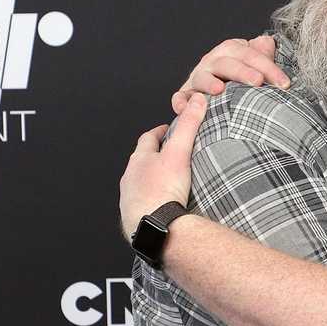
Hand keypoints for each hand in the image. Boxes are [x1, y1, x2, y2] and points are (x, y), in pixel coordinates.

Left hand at [119, 94, 206, 239]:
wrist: (153, 225)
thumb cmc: (163, 189)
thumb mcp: (180, 152)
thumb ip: (189, 126)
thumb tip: (197, 100)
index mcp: (139, 159)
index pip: (148, 139)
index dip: (159, 132)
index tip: (168, 130)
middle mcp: (130, 176)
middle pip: (142, 160)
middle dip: (155, 155)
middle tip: (169, 153)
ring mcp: (130, 196)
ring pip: (140, 181)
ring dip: (151, 178)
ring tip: (166, 179)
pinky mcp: (133, 215)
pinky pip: (142, 201)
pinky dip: (151, 198)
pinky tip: (161, 203)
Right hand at [170, 34, 287, 113]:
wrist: (222, 90)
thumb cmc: (244, 78)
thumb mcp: (255, 64)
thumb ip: (262, 55)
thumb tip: (268, 42)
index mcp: (232, 51)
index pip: (250, 54)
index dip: (268, 67)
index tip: (284, 83)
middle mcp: (213, 61)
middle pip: (227, 63)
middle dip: (243, 71)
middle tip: (258, 81)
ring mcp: (198, 77)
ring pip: (202, 77)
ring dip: (209, 82)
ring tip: (220, 89)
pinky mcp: (186, 94)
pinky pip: (180, 97)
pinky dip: (181, 102)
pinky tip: (185, 108)